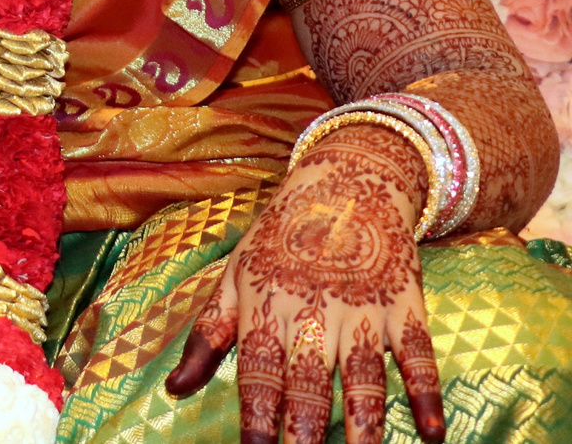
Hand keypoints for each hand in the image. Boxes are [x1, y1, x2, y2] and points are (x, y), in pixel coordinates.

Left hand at [164, 123, 443, 443]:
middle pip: (311, 383)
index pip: (259, 375)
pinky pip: (419, 355)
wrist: (344, 186)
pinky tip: (432, 433)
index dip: (257, 418)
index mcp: (266, 310)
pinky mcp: (405, 307)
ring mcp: (362, 311)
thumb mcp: (233, 279)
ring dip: (365, 423)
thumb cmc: (278, 242)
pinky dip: (427, 393)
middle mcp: (314, 314)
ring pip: (364, 377)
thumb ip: (206, 338)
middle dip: (307, 429)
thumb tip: (173, 390)